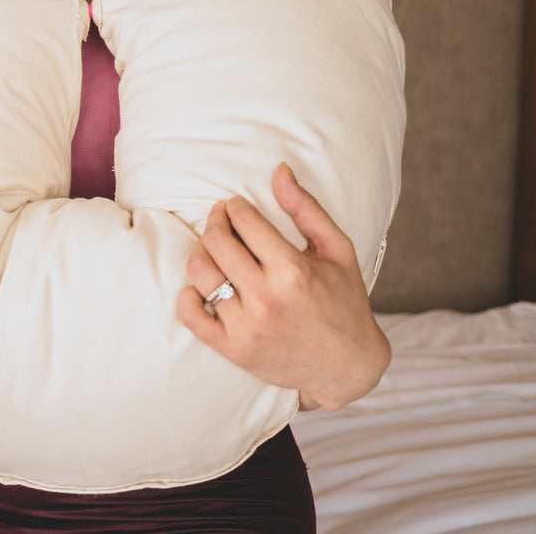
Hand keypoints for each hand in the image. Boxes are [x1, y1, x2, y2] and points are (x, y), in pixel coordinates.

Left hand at [177, 163, 390, 411]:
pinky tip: (201, 286)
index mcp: (292, 270)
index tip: (235, 206)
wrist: (348, 367)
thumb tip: (279, 170)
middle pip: (216, 242)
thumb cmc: (344, 302)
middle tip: (220, 219)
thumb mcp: (337, 250)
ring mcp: (247, 326)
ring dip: (201, 253)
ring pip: (200, 273)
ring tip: (215, 250)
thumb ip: (306, 209)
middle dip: (215, 221)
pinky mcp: (234, 349)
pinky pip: (191, 316)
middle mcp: (266, 298)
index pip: (243, 220)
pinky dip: (187, 297)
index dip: (234, 207)